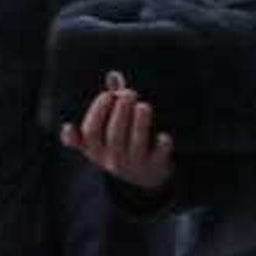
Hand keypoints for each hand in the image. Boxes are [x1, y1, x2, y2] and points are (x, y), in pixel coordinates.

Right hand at [59, 74, 176, 190]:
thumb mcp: (109, 130)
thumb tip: (114, 75)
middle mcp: (113, 158)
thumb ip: (112, 102)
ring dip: (139, 125)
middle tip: (129, 93)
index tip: (108, 95)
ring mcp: (134, 164)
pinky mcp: (154, 166)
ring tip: (144, 106)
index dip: (97, 113)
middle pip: (114, 137)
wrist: (144, 179)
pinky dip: (161, 146)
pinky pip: (158, 157)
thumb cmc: (122, 146)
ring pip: (135, 145)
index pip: (91, 132)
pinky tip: (164, 136)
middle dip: (120, 113)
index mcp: (96, 149)